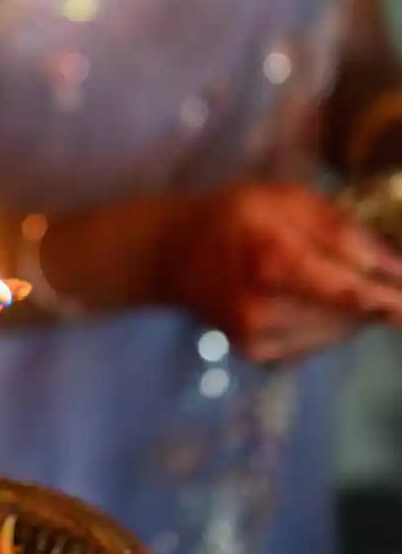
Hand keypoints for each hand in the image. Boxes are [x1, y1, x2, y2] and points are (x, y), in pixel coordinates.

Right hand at [161, 182, 401, 360]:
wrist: (173, 254)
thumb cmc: (233, 216)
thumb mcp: (284, 198)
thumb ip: (340, 228)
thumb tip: (393, 266)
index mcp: (271, 261)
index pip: (351, 291)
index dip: (391, 296)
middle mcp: (264, 309)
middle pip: (351, 314)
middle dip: (374, 295)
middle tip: (374, 270)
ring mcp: (259, 338)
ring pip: (340, 331)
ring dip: (352, 308)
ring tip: (329, 276)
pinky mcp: (259, 354)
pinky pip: (319, 342)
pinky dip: (328, 322)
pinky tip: (307, 297)